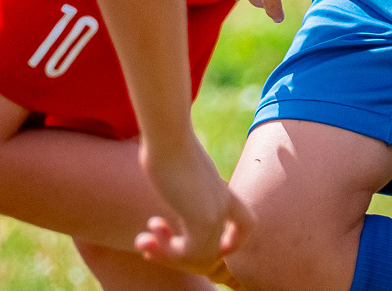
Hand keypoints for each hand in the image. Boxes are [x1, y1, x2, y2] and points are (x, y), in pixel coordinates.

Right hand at [132, 134, 249, 275]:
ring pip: (201, 256)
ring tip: (143, 241)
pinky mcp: (202, 218)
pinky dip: (165, 251)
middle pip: (215, 249)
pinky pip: (189, 253)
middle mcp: (223, 204)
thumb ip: (180, 181)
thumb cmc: (166, 144)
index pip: (247, 224)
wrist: (168, 134)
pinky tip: (147, 234)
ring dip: (167, 255)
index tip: (199, 242)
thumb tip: (163, 168)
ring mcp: (215, 212)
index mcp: (222, 190)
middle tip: (149, 243)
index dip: (233, 241)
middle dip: (179, 255)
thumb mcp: (179, 168)